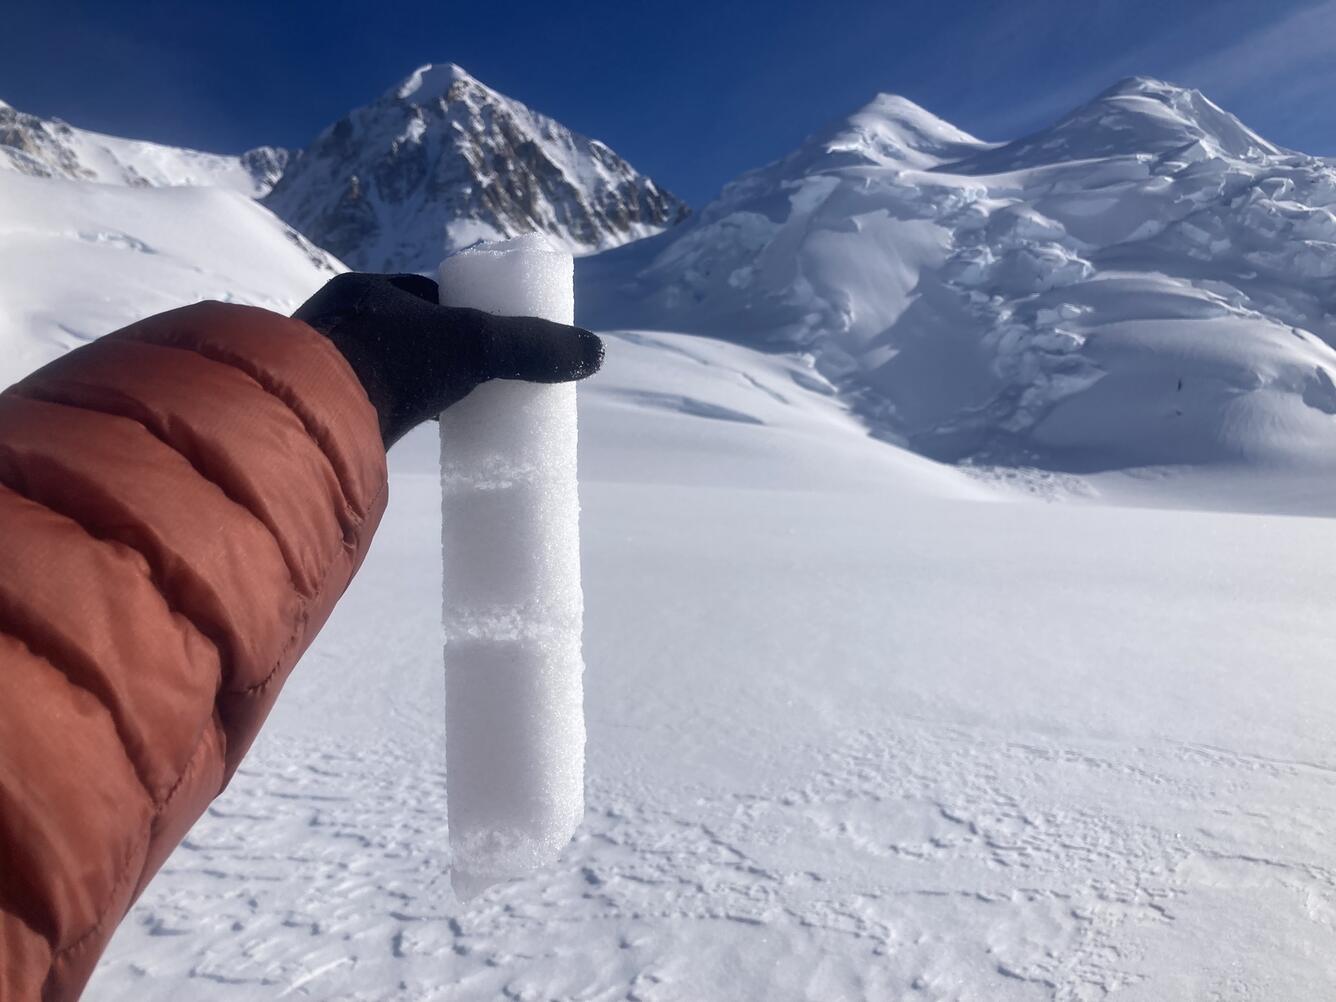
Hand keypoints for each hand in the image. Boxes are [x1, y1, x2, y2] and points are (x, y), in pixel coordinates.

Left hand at [293, 272, 603, 448]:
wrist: (305, 419)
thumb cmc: (389, 364)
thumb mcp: (475, 346)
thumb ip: (532, 348)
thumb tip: (595, 353)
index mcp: (367, 288)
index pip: (428, 296)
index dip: (465, 315)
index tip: (491, 344)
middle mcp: (336, 320)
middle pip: (405, 332)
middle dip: (438, 353)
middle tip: (475, 382)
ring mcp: (318, 367)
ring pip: (381, 370)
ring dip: (413, 385)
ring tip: (449, 409)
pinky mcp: (312, 409)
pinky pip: (362, 403)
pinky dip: (389, 412)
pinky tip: (407, 430)